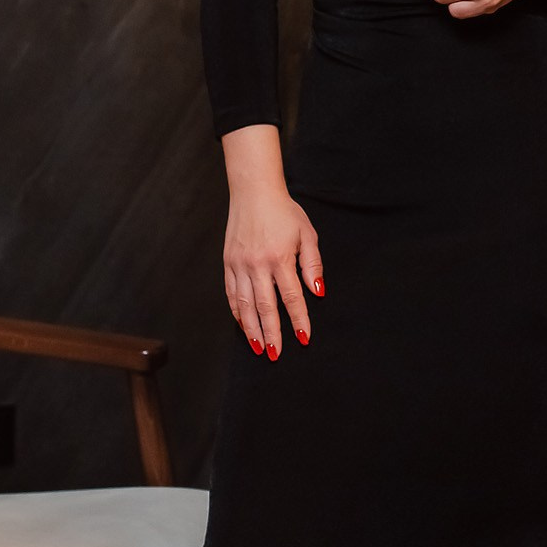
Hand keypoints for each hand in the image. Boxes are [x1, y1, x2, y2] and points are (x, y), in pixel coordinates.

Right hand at [220, 125, 322, 357]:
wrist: (253, 192)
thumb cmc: (284, 212)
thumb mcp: (307, 233)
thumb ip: (312, 263)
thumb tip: (318, 291)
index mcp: (280, 257)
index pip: (292, 297)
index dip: (299, 319)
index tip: (303, 338)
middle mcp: (257, 264)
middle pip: (265, 307)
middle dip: (272, 334)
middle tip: (276, 355)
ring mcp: (239, 264)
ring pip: (244, 305)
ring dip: (251, 329)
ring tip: (258, 348)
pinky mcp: (228, 263)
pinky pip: (231, 293)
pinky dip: (237, 312)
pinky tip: (243, 325)